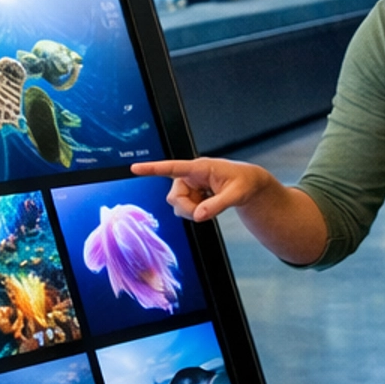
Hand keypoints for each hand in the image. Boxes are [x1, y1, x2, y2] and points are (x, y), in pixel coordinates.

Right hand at [131, 156, 275, 223]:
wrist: (249, 184)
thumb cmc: (244, 183)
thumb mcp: (236, 195)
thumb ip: (217, 205)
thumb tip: (198, 216)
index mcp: (200, 168)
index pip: (173, 167)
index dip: (153, 168)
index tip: (135, 168)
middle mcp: (191, 175)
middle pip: (174, 197)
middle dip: (187, 209)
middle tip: (205, 213)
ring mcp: (190, 184)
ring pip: (178, 204)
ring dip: (192, 210)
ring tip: (212, 204)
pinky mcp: (191, 192)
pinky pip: (184, 207)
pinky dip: (196, 211)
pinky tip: (209, 203)